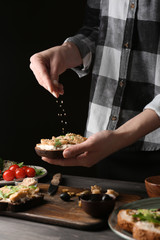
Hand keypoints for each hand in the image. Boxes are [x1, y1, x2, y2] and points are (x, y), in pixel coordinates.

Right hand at [30, 42, 81, 97]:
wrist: (64, 53)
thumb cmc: (60, 55)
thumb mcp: (57, 65)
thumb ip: (54, 76)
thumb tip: (53, 87)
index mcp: (36, 59)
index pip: (42, 73)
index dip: (48, 82)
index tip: (52, 90)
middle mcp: (35, 65)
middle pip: (42, 80)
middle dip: (51, 87)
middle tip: (58, 93)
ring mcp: (38, 70)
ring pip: (44, 83)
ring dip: (53, 88)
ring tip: (60, 91)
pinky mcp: (42, 75)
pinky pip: (47, 82)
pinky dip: (54, 86)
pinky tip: (59, 89)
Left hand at [41, 109, 159, 166]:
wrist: (117, 139)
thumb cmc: (106, 141)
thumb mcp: (90, 144)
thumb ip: (76, 150)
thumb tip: (63, 155)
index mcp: (84, 161)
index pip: (65, 162)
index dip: (53, 160)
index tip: (44, 158)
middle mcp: (85, 161)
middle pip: (67, 161)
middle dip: (55, 158)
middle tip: (45, 155)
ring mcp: (87, 157)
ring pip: (71, 157)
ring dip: (62, 154)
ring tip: (53, 151)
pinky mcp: (90, 153)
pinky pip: (77, 153)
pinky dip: (70, 150)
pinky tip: (66, 147)